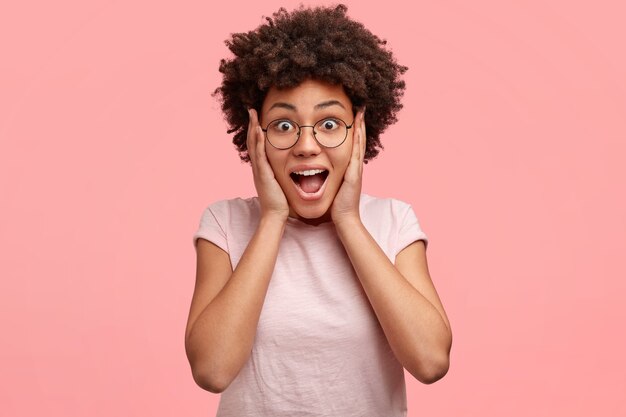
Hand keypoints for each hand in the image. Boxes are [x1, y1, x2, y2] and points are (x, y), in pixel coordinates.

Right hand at [247, 108, 289, 221]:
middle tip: (251, 110)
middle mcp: (257, 167)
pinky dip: (257, 141)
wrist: (275, 215)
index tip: (257, 119)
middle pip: (252, 141)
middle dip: (252, 125)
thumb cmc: (280, 202)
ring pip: (253, 145)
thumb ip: (281, 175)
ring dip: (252, 128)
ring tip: (252, 114)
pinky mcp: (263, 173)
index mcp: (262, 168)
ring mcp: (259, 170)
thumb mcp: (280, 183)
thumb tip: (290, 169)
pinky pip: (259, 154)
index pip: (257, 146)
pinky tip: (258, 130)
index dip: (256, 132)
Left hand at [331, 108, 365, 225]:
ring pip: (359, 143)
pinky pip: (356, 151)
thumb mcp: (333, 186)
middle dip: (359, 124)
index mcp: (349, 168)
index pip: (352, 145)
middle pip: (358, 140)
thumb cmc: (337, 205)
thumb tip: (320, 171)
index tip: (352, 117)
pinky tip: (357, 127)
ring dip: (360, 126)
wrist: (344, 218)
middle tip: (360, 108)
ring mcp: (356, 168)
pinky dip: (358, 138)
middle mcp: (355, 165)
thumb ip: (329, 178)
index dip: (353, 131)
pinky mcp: (355, 172)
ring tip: (360, 111)